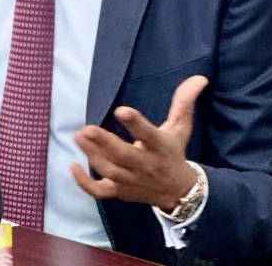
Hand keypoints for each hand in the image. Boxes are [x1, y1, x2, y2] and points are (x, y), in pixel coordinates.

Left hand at [71, 75, 207, 210]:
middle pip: (124, 156)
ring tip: (78, 136)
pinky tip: (72, 166)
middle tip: (87, 128)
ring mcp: (131, 180)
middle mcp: (146, 165)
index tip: (121, 110)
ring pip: (111, 171)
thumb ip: (184, 102)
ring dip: (93, 155)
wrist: (179, 193)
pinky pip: (101, 192)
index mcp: (160, 147)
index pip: (149, 135)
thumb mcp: (181, 128)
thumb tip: (199, 78)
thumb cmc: (173, 153)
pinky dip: (85, 184)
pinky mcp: (120, 192)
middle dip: (105, 143)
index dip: (136, 124)